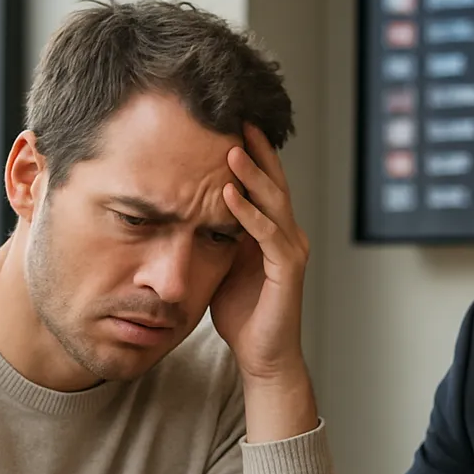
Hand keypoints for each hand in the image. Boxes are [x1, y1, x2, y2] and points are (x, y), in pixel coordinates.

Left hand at [210, 124, 317, 441]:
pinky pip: (268, 236)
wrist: (263, 356)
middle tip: (235, 117)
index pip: (262, 183)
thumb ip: (214, 235)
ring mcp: (291, 252)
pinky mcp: (288, 271)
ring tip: (230, 148)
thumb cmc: (242, 314)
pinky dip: (248, 214)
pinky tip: (229, 195)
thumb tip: (182, 208)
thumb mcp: (221, 265)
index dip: (248, 153)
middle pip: (273, 182)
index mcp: (272, 232)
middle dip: (255, 150)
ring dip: (251, 175)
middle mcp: (288, 235)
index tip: (226, 123)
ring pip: (274, 202)